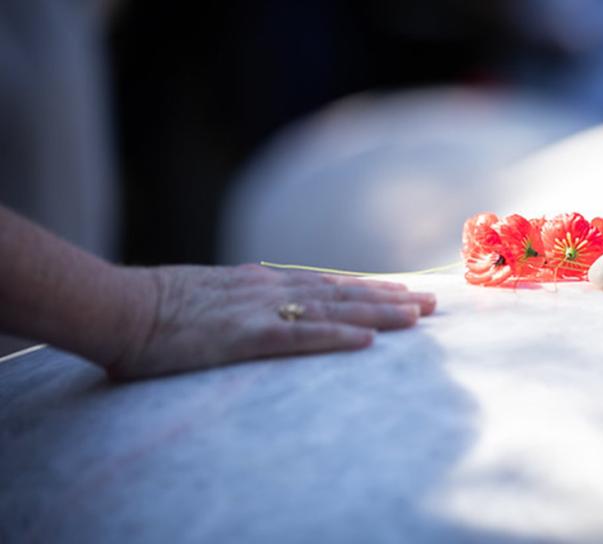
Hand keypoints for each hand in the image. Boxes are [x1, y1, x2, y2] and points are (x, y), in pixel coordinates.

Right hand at [106, 264, 435, 379]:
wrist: (120, 306)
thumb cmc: (158, 305)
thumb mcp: (212, 292)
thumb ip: (246, 292)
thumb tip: (272, 289)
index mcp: (264, 283)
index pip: (330, 285)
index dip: (370, 289)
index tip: (404, 292)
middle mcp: (272, 290)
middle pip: (344, 293)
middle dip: (391, 298)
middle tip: (432, 304)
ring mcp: (261, 311)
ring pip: (334, 309)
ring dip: (379, 313)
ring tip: (418, 316)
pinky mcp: (246, 335)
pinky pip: (301, 337)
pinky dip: (337, 336)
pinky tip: (368, 341)